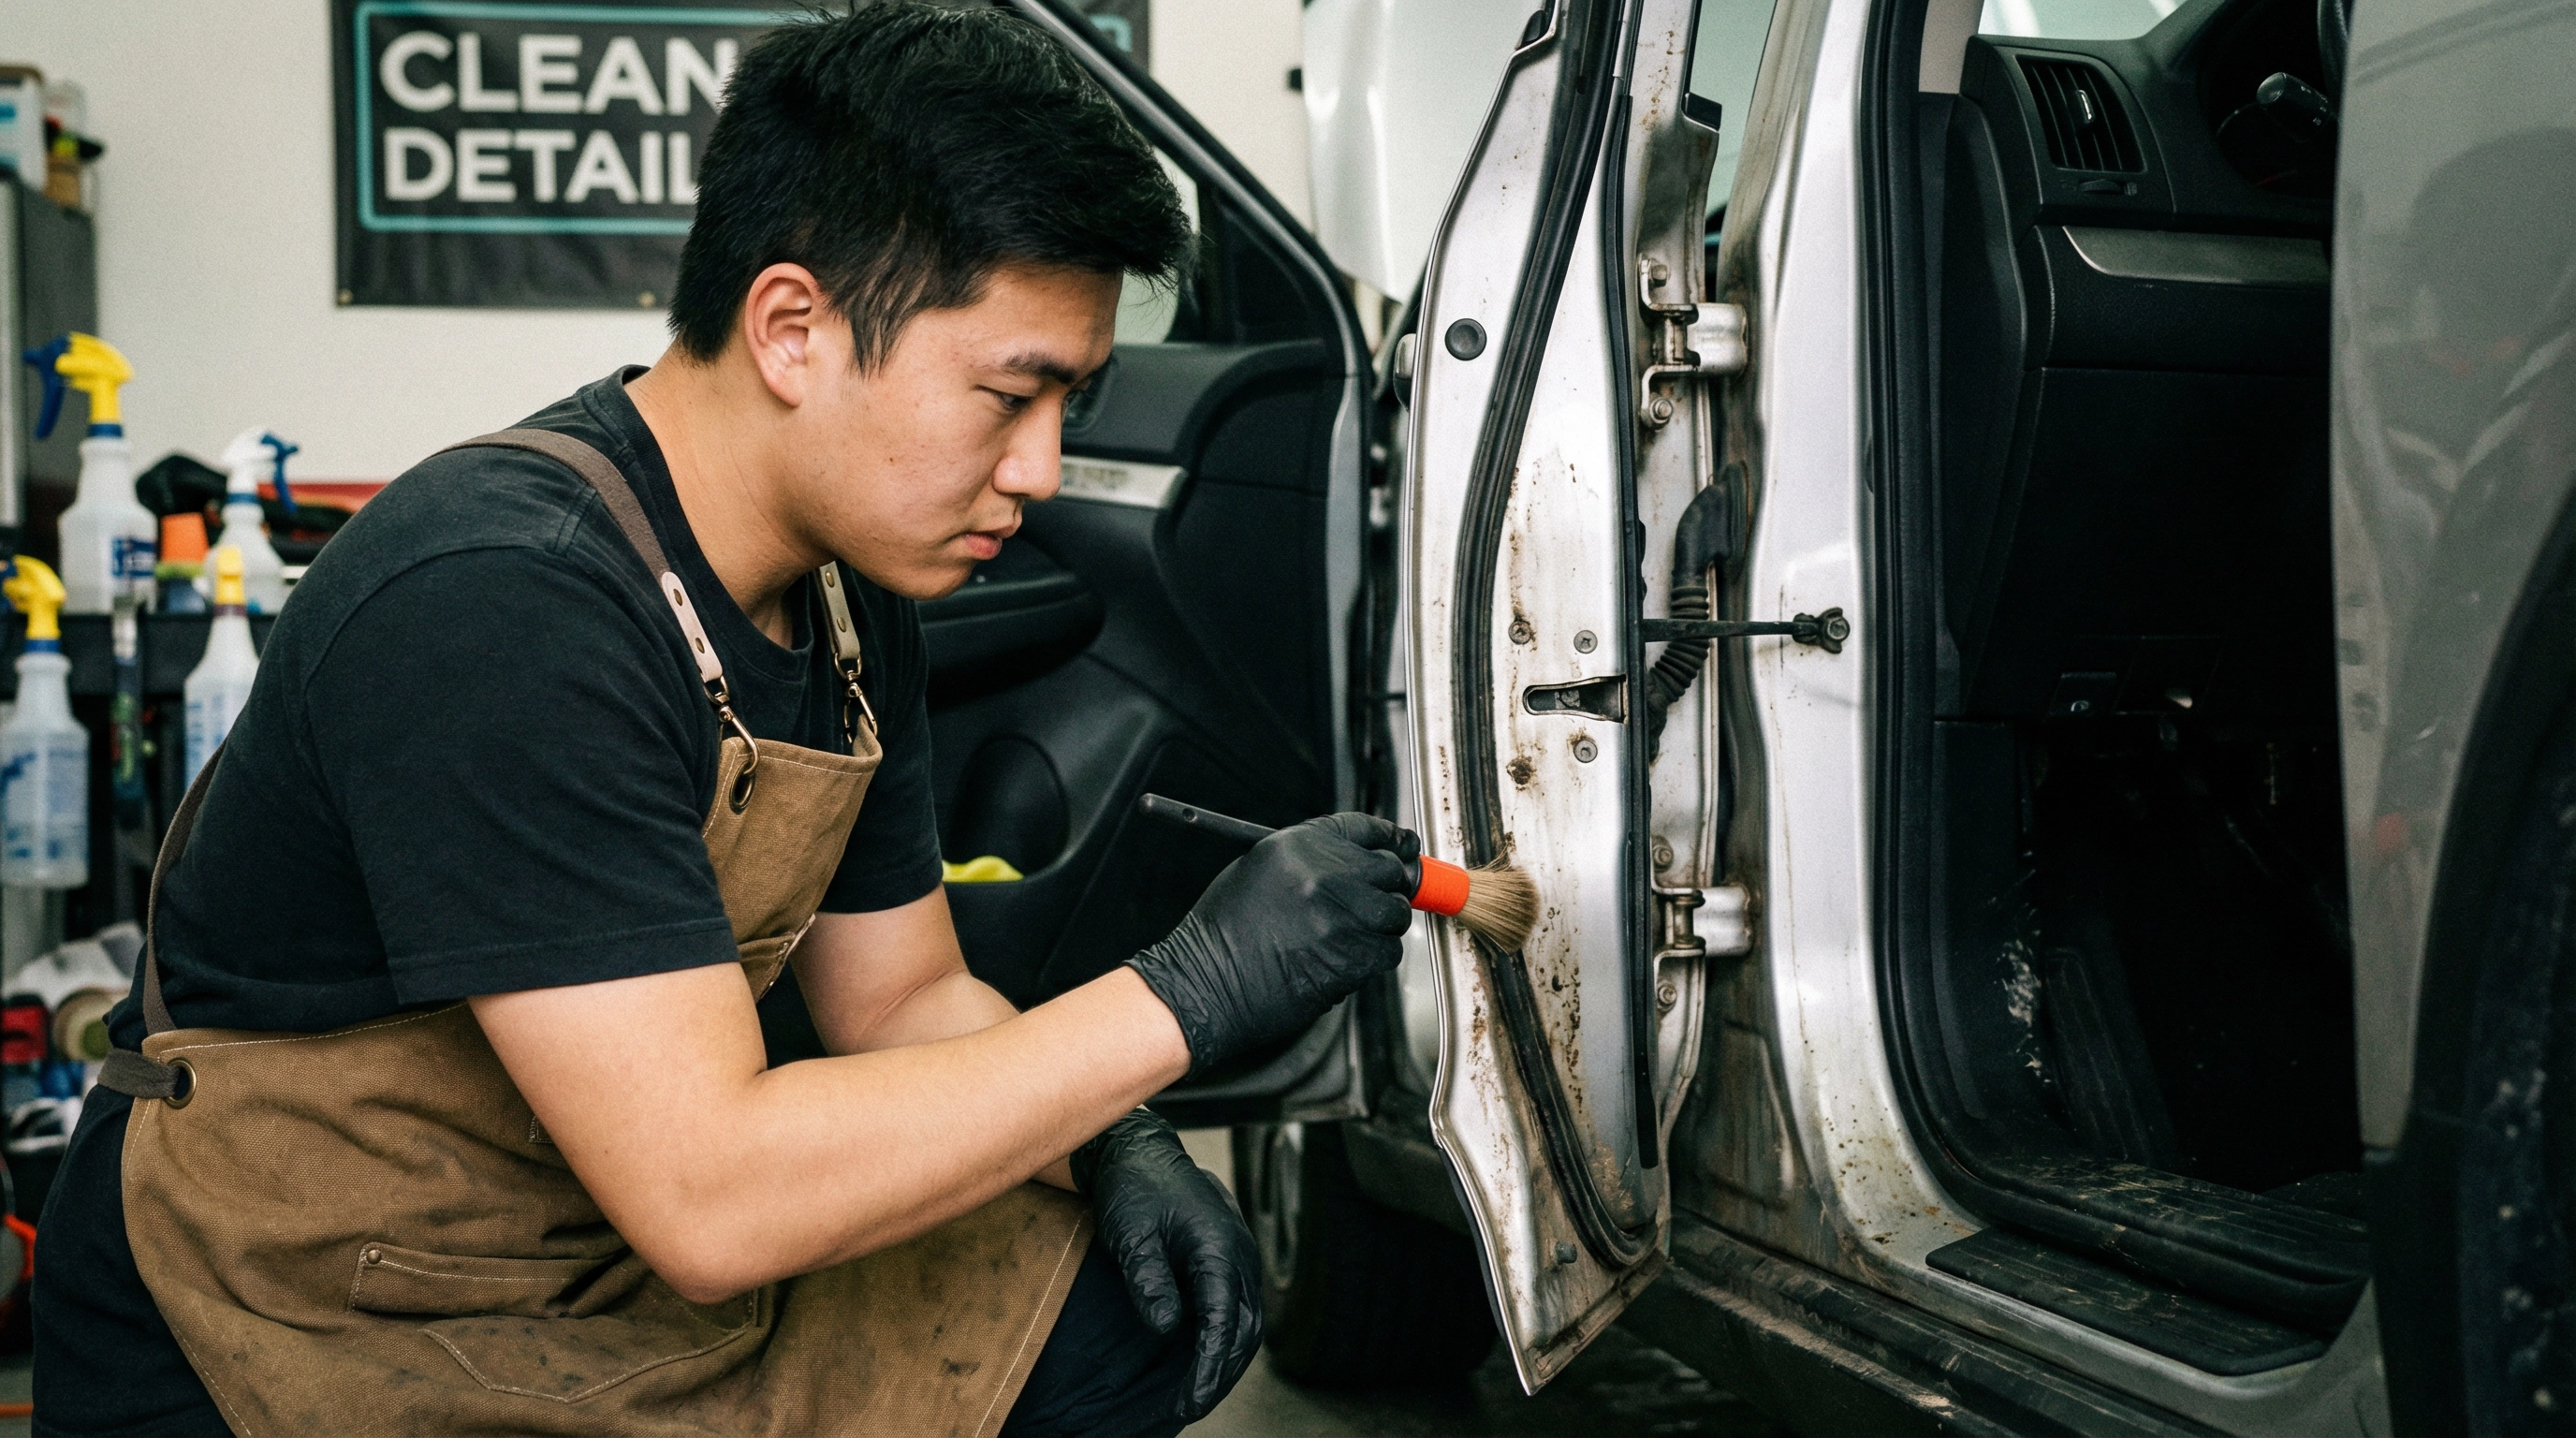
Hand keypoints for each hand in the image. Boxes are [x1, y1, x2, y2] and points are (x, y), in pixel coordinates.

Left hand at [1072, 1110, 1262, 1420]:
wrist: (1139, 1153)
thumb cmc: (1134, 1188)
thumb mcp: (1132, 1234)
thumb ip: (1150, 1281)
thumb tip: (1165, 1328)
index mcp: (1219, 1247)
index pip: (1223, 1322)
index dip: (1207, 1367)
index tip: (1188, 1402)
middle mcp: (1240, 1254)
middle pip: (1244, 1331)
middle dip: (1218, 1375)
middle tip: (1186, 1408)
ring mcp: (1239, 1257)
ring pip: (1246, 1324)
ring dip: (1223, 1362)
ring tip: (1192, 1396)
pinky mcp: (1229, 1261)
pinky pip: (1236, 1310)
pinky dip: (1223, 1342)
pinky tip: (1200, 1362)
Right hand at [1127, 813, 1417, 1073]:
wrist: (1205, 983)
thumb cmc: (1221, 935)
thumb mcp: (1256, 871)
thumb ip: (1307, 860)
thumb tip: (1354, 863)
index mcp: (1298, 845)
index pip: (1365, 829)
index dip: (1391, 840)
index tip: (1404, 848)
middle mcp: (1325, 874)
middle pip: (1389, 870)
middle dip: (1388, 887)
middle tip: (1376, 902)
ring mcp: (1341, 916)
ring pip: (1394, 914)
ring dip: (1381, 926)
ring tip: (1347, 938)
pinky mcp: (1352, 956)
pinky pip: (1387, 951)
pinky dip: (1374, 958)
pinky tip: (1343, 961)